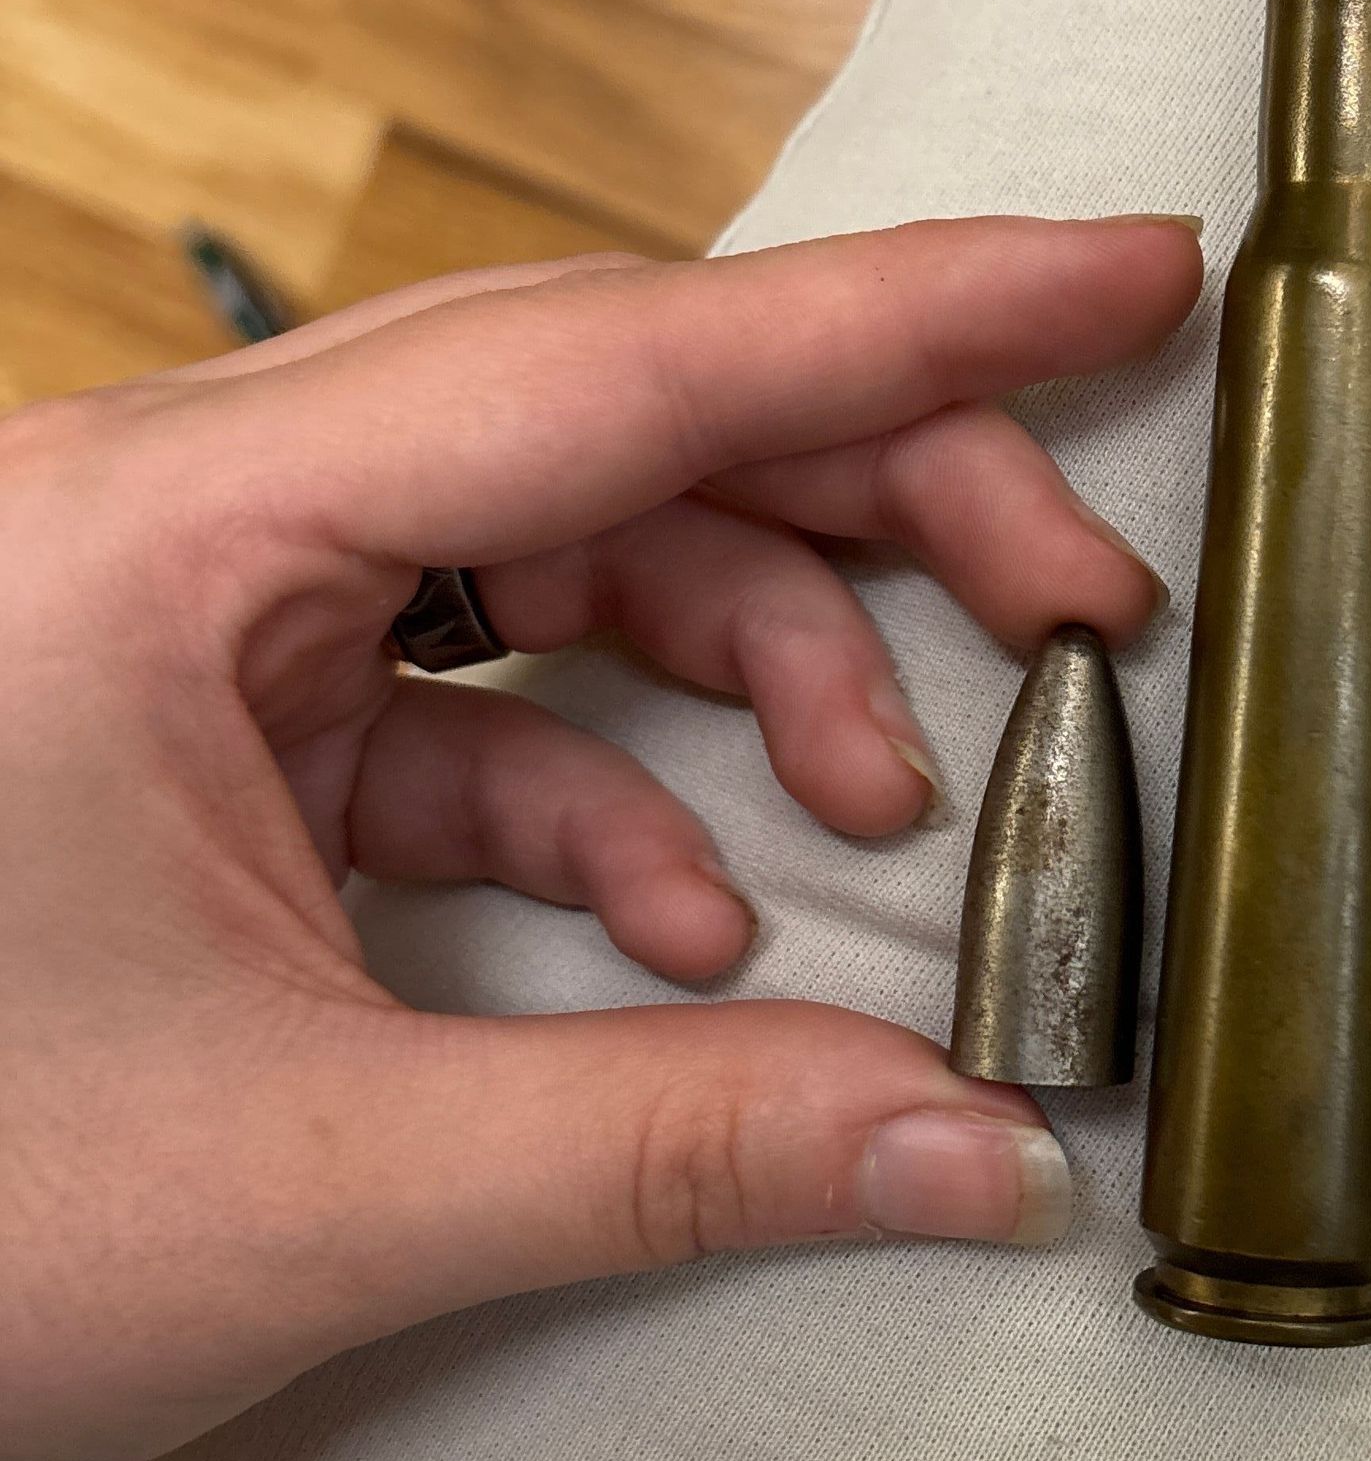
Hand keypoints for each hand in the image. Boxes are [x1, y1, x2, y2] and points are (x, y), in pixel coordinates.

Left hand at [0, 217, 1201, 1460]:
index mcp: (159, 535)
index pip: (614, 362)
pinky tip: (686, 928)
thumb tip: (993, 1159)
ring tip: (888, 803)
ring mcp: (163, 614)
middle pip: (601, 411)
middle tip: (1080, 601)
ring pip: (540, 535)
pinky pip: (448, 690)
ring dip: (745, 652)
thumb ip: (680, 1149)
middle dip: (866, 489)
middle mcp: (161, 516)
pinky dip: (601, 785)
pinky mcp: (174, 723)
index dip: (907, 314)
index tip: (1121, 272)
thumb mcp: (312, 1188)